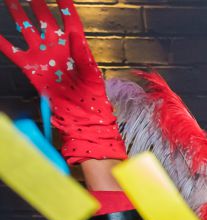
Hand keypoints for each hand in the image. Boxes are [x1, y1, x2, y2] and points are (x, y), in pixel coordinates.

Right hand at [0, 0, 122, 162]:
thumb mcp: (93, 74)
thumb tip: (74, 34)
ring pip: (26, 28)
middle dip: (36, 2)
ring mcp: (42, 55)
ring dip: (18, 13)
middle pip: (44, 18)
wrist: (82, 117)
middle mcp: (57, 46)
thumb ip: (83, 53)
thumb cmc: (94, 97)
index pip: (69, 19)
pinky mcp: (31, 67)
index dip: (64, 4)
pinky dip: (1, 42)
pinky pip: (12, 51)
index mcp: (75, 45)